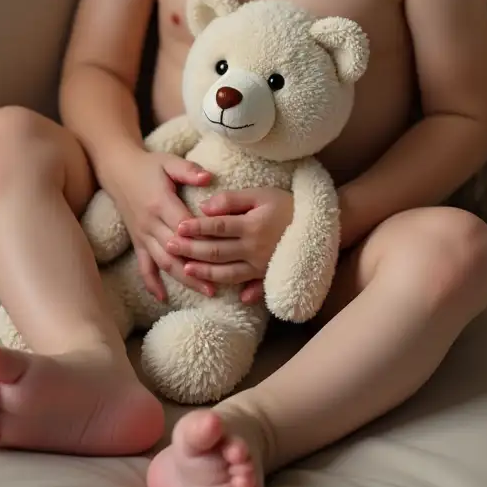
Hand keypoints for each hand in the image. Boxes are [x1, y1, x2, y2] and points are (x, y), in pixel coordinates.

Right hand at [105, 149, 214, 302]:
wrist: (118, 170)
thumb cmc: (149, 165)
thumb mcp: (169, 161)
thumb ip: (189, 170)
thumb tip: (208, 178)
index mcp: (161, 203)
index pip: (185, 226)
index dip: (204, 238)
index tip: (226, 248)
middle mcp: (150, 224)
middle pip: (177, 250)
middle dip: (200, 267)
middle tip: (224, 280)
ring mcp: (143, 236)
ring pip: (164, 263)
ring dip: (185, 279)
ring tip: (207, 291)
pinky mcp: (137, 243)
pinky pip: (143, 267)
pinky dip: (152, 284)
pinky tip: (164, 298)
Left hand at [167, 187, 294, 304]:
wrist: (317, 225)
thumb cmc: (286, 205)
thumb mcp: (261, 194)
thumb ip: (232, 200)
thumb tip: (205, 207)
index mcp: (251, 225)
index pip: (217, 227)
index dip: (196, 227)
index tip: (178, 227)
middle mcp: (254, 248)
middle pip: (216, 251)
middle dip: (191, 250)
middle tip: (169, 247)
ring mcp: (260, 265)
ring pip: (226, 273)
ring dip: (203, 272)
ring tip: (185, 268)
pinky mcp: (267, 276)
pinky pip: (247, 287)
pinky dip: (233, 291)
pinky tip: (218, 292)